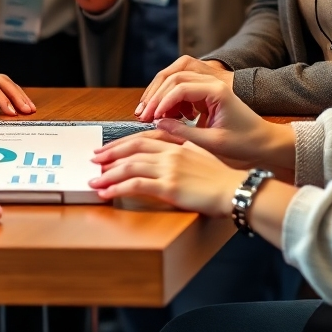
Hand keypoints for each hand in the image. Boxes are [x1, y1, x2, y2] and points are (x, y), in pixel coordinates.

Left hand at [89, 132, 246, 216]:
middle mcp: (170, 152)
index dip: (123, 142)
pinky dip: (117, 188)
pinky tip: (107, 193)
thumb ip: (183, 146)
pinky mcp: (169, 187)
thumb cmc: (223, 178)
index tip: (109, 148)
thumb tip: (169, 143)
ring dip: (108, 174)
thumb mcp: (202, 154)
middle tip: (94, 159)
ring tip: (95, 181)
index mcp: (177, 143)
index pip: (143, 138)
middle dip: (110, 154)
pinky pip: (135, 186)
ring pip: (130, 166)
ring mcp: (169, 168)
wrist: (236, 190)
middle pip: (132, 148)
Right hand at [139, 74, 295, 171]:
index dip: (162, 102)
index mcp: (216, 90)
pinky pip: (182, 90)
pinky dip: (170, 101)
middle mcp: (211, 82)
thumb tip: (158, 125)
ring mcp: (208, 86)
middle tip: (143, 115)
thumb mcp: (213, 142)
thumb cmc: (245, 143)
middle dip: (156, 96)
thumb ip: (183, 133)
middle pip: (174, 78)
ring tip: (150, 116)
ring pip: (175, 82)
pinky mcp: (205, 93)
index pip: (180, 87)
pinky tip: (167, 118)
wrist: (265, 141)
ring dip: (160, 96)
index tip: (152, 118)